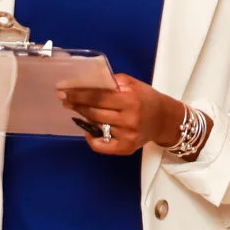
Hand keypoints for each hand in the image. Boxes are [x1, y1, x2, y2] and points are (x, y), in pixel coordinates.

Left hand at [57, 74, 186, 156]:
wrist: (165, 120)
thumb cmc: (147, 98)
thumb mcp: (133, 84)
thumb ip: (113, 82)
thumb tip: (89, 82)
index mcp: (130, 99)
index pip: (98, 96)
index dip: (79, 94)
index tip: (64, 91)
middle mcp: (129, 118)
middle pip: (94, 111)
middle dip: (77, 104)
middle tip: (65, 99)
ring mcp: (127, 135)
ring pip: (97, 125)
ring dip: (83, 117)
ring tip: (77, 110)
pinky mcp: (126, 148)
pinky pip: (101, 146)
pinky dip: (91, 138)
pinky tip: (88, 130)